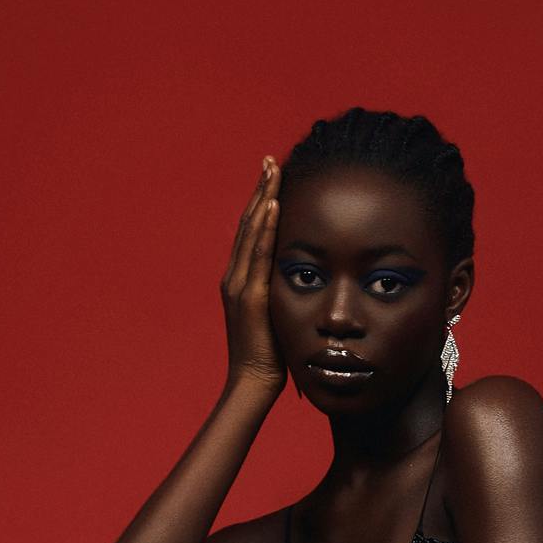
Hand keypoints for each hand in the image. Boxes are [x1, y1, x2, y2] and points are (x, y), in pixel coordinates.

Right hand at [221, 157, 285, 395]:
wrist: (254, 382)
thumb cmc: (272, 353)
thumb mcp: (278, 313)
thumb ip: (283, 291)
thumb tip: (307, 274)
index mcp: (241, 279)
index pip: (250, 230)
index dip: (260, 200)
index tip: (272, 175)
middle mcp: (235, 276)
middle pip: (247, 222)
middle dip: (260, 189)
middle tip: (271, 160)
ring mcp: (239, 285)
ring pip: (249, 232)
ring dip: (262, 198)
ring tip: (272, 171)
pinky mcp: (250, 297)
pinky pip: (257, 255)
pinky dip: (263, 228)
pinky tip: (272, 206)